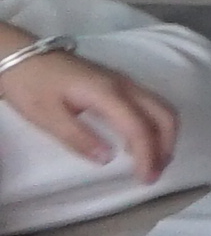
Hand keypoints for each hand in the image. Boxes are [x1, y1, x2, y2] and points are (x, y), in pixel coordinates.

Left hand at [0, 43, 174, 187]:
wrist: (20, 55)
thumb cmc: (31, 85)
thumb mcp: (46, 116)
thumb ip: (78, 137)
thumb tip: (108, 159)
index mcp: (108, 94)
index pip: (140, 128)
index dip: (147, 155)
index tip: (145, 180)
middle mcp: (125, 85)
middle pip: (164, 115)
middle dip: (166, 147)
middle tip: (154, 174)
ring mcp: (124, 81)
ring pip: (162, 108)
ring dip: (164, 137)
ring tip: (152, 162)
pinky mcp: (119, 82)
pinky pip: (151, 104)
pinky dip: (155, 126)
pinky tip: (138, 143)